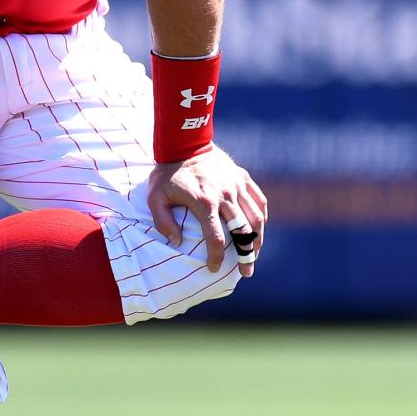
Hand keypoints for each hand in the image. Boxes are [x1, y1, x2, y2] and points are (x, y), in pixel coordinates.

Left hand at [147, 143, 266, 277]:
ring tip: (254, 255)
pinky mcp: (242, 177)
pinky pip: (259, 200)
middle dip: (245, 255)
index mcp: (204, 202)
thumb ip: (163, 222)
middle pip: (243, 231)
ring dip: (257, 239)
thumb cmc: (167, 173)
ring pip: (256, 218)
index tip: (214, 269)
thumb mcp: (155, 197)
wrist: (184, 143)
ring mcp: (236, 185)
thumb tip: (177, 242)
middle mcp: (225, 195)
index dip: (216, 257)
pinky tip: (259, 230)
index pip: (216, 237)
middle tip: (246, 272)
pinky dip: (261, 217)